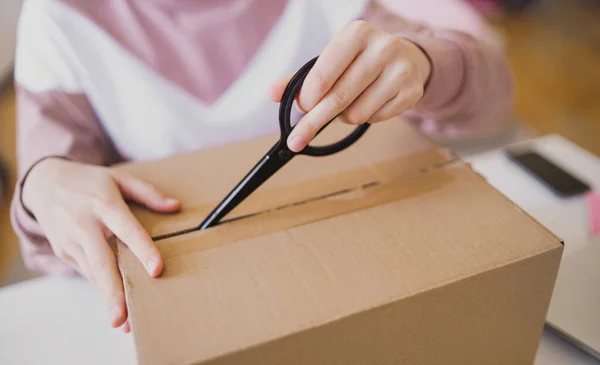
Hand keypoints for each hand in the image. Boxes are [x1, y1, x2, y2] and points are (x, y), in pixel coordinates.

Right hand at [22, 158, 180, 332]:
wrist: (44, 183)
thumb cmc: (89, 182)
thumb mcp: (118, 178)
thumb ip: (147, 193)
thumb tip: (176, 207)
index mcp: (105, 204)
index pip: (127, 229)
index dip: (143, 250)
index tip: (156, 270)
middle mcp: (86, 225)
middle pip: (102, 262)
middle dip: (113, 292)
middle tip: (124, 317)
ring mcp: (72, 241)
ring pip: (93, 274)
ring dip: (108, 298)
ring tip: (124, 321)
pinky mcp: (65, 252)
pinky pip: (88, 272)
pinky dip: (101, 287)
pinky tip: (114, 302)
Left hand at [269, 20, 431, 151]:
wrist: (407, 59)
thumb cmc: (359, 61)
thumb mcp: (330, 61)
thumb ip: (300, 78)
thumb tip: (272, 93)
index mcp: (356, 33)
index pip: (322, 76)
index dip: (307, 99)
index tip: (301, 110)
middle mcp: (382, 47)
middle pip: (338, 99)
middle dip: (314, 121)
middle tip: (297, 139)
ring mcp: (400, 70)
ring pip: (356, 113)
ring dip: (343, 117)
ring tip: (349, 103)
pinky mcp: (411, 91)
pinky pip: (374, 119)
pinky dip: (365, 117)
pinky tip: (370, 102)